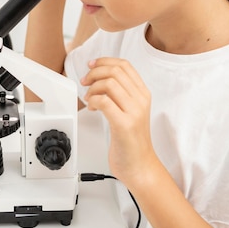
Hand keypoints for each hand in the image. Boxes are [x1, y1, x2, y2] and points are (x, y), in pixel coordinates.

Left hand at [81, 57, 155, 186]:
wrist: (140, 166)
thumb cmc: (131, 140)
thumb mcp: (131, 110)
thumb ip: (121, 93)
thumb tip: (101, 76)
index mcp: (143, 93)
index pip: (125, 65)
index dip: (105, 61)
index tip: (92, 65)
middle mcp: (140, 100)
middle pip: (115, 71)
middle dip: (94, 73)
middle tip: (85, 82)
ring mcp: (134, 112)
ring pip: (109, 83)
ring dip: (92, 88)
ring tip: (88, 98)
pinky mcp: (124, 124)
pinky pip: (104, 101)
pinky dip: (93, 100)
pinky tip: (92, 107)